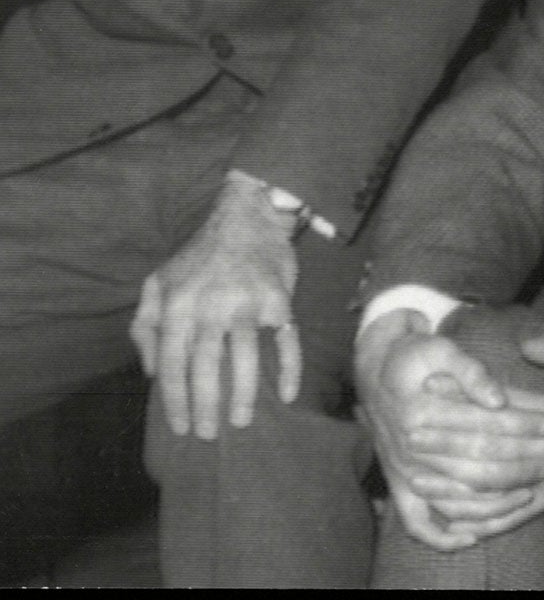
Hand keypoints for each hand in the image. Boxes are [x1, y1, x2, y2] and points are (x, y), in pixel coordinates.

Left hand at [132, 172, 298, 439]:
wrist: (247, 217)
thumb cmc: (199, 256)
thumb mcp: (157, 283)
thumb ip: (143, 326)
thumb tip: (151, 372)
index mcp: (177, 306)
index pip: (171, 364)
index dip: (175, 400)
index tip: (180, 427)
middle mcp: (210, 306)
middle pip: (207, 367)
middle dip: (206, 406)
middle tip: (208, 434)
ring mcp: (247, 303)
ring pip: (246, 358)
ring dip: (244, 394)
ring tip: (242, 420)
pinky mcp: (279, 300)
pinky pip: (286, 340)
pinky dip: (290, 368)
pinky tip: (289, 393)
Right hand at [354, 309, 543, 551]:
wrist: (373, 372)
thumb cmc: (416, 355)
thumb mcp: (443, 349)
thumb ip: (472, 373)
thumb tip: (500, 400)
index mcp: (422, 411)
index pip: (485, 424)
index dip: (524, 425)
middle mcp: (411, 447)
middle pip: (476, 467)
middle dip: (519, 467)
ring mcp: (403, 471)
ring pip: (455, 499)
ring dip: (494, 502)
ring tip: (531, 494)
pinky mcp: (398, 486)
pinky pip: (418, 522)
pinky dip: (443, 536)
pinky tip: (472, 538)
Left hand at [406, 331, 543, 544]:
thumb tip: (527, 343)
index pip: (503, 407)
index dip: (465, 396)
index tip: (430, 386)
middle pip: (491, 449)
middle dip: (448, 442)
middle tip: (409, 434)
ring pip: (496, 487)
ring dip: (454, 484)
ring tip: (417, 478)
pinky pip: (511, 516)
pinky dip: (480, 520)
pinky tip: (451, 519)